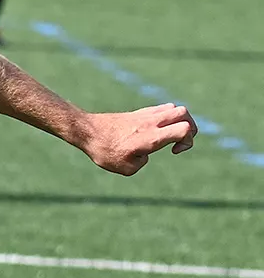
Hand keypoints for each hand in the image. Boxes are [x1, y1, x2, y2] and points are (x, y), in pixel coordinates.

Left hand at [79, 104, 195, 174]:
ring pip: (175, 108)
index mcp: (151, 136)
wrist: (87, 131)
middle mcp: (151, 123)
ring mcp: (146, 115)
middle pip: (184, 114)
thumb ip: (142, 163)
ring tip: (168, 134)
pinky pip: (162, 109)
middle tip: (177, 141)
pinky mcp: (139, 112)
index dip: (188, 141)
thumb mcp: (125, 168)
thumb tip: (145, 155)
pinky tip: (155, 129)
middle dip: (190, 128)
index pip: (184, 129)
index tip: (173, 151)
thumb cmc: (104, 150)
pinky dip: (167, 117)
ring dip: (179, 121)